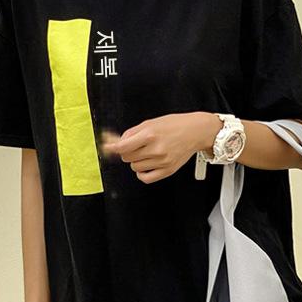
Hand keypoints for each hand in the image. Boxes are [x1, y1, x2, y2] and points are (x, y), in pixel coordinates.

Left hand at [100, 111, 220, 183]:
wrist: (195, 131)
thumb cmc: (174, 125)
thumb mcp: (151, 122)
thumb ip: (132, 133)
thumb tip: (115, 142)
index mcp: (150, 135)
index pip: (123, 147)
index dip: (112, 147)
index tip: (106, 147)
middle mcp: (155, 149)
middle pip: (127, 157)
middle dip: (127, 151)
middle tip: (136, 146)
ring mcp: (162, 161)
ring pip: (134, 167)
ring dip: (136, 160)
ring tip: (146, 152)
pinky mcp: (167, 170)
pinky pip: (145, 178)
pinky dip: (141, 173)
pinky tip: (145, 166)